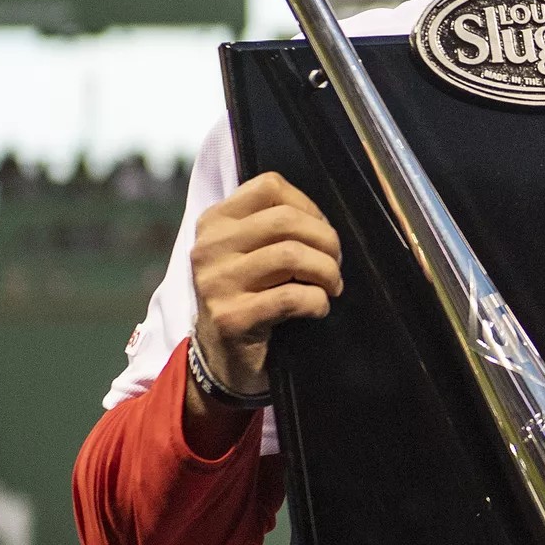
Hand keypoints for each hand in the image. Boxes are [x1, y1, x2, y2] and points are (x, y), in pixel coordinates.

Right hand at [189, 171, 342, 398]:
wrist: (224, 357)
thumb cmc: (249, 295)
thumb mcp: (249, 252)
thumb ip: (272, 226)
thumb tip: (322, 219)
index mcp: (215, 222)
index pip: (269, 187)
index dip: (309, 206)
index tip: (321, 231)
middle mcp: (209, 247)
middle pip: (286, 220)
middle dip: (326, 240)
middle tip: (336, 263)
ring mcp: (216, 283)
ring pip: (291, 255)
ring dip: (326, 271)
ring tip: (331, 286)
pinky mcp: (231, 317)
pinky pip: (291, 297)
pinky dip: (317, 301)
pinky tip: (317, 308)